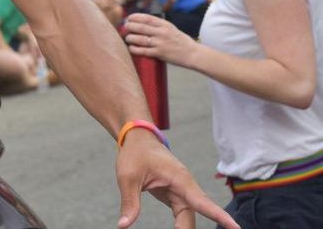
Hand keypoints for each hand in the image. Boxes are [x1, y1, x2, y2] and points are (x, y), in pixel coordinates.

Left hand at [116, 129, 239, 228]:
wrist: (138, 139)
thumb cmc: (135, 154)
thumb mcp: (127, 177)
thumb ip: (129, 202)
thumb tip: (124, 226)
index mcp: (180, 179)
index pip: (203, 202)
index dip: (219, 216)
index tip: (236, 228)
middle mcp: (186, 187)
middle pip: (194, 215)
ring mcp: (182, 192)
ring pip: (188, 217)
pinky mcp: (175, 196)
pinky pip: (182, 215)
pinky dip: (180, 227)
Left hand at [123, 13, 197, 67]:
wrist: (193, 54)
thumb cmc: (180, 41)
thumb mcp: (171, 28)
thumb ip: (158, 25)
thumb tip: (141, 22)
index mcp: (165, 25)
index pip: (146, 18)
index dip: (135, 17)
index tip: (129, 18)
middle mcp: (162, 32)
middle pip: (140, 27)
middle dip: (130, 26)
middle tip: (125, 27)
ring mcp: (160, 43)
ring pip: (139, 39)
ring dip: (130, 38)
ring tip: (128, 38)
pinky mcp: (160, 53)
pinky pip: (143, 51)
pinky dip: (134, 49)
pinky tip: (131, 47)